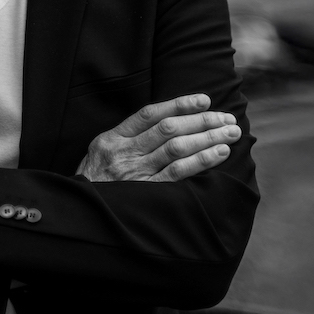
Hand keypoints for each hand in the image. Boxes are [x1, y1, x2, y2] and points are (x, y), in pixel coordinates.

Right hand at [77, 94, 239, 182]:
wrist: (82, 213)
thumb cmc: (96, 181)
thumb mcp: (101, 152)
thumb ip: (129, 137)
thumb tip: (168, 122)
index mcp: (113, 138)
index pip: (150, 114)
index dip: (180, 104)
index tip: (205, 100)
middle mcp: (124, 153)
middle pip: (169, 129)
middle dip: (202, 121)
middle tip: (228, 118)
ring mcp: (136, 173)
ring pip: (177, 148)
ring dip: (208, 138)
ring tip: (231, 133)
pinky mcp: (147, 192)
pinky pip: (178, 173)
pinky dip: (201, 160)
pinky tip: (219, 153)